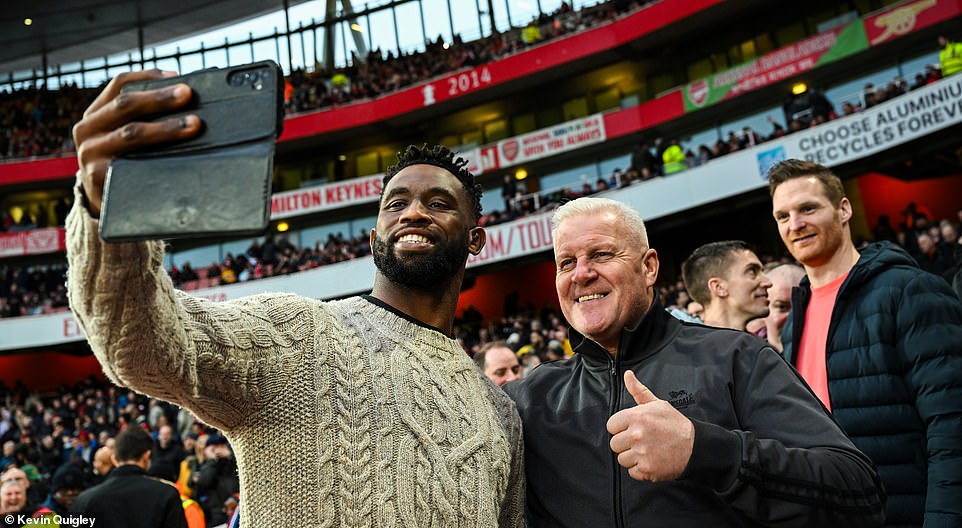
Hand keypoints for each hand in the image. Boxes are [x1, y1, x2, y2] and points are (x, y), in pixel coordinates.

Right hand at [72, 69, 201, 216]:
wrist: (103, 201)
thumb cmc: (124, 161)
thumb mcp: (124, 135)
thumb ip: (145, 116)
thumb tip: (186, 96)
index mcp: (96, 113)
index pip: (119, 84)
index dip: (149, 77)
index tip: (177, 76)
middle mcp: (87, 129)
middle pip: (125, 105)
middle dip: (160, 98)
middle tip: (188, 94)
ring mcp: (90, 153)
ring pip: (131, 133)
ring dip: (166, 127)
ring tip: (193, 125)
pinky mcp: (98, 176)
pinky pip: (131, 163)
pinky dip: (158, 157)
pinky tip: (178, 156)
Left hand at [606, 370, 694, 481]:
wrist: (696, 446)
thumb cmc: (674, 424)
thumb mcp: (657, 404)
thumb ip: (638, 391)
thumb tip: (627, 375)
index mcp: (636, 416)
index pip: (611, 426)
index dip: (621, 428)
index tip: (632, 429)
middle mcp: (636, 434)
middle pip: (614, 444)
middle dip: (626, 444)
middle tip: (642, 441)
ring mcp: (641, 453)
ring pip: (622, 459)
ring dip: (633, 457)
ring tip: (648, 451)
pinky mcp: (647, 469)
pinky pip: (632, 472)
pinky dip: (640, 469)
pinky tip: (652, 461)